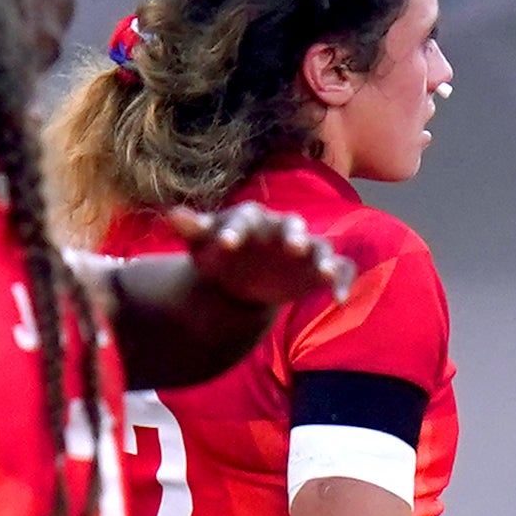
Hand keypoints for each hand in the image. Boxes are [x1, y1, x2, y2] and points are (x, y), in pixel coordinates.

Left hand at [165, 201, 354, 310]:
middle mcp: (281, 228)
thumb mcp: (203, 245)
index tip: (227, 245)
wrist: (242, 274)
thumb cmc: (220, 254)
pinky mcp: (318, 267)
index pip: (244, 218)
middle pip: (291, 226)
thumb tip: (173, 215)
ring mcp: (304, 247)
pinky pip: (339, 268)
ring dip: (324, 258)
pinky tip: (340, 301)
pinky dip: (342, 280)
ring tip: (325, 272)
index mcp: (250, 218)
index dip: (236, 230)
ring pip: (320, 246)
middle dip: (293, 235)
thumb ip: (192, 230)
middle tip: (294, 246)